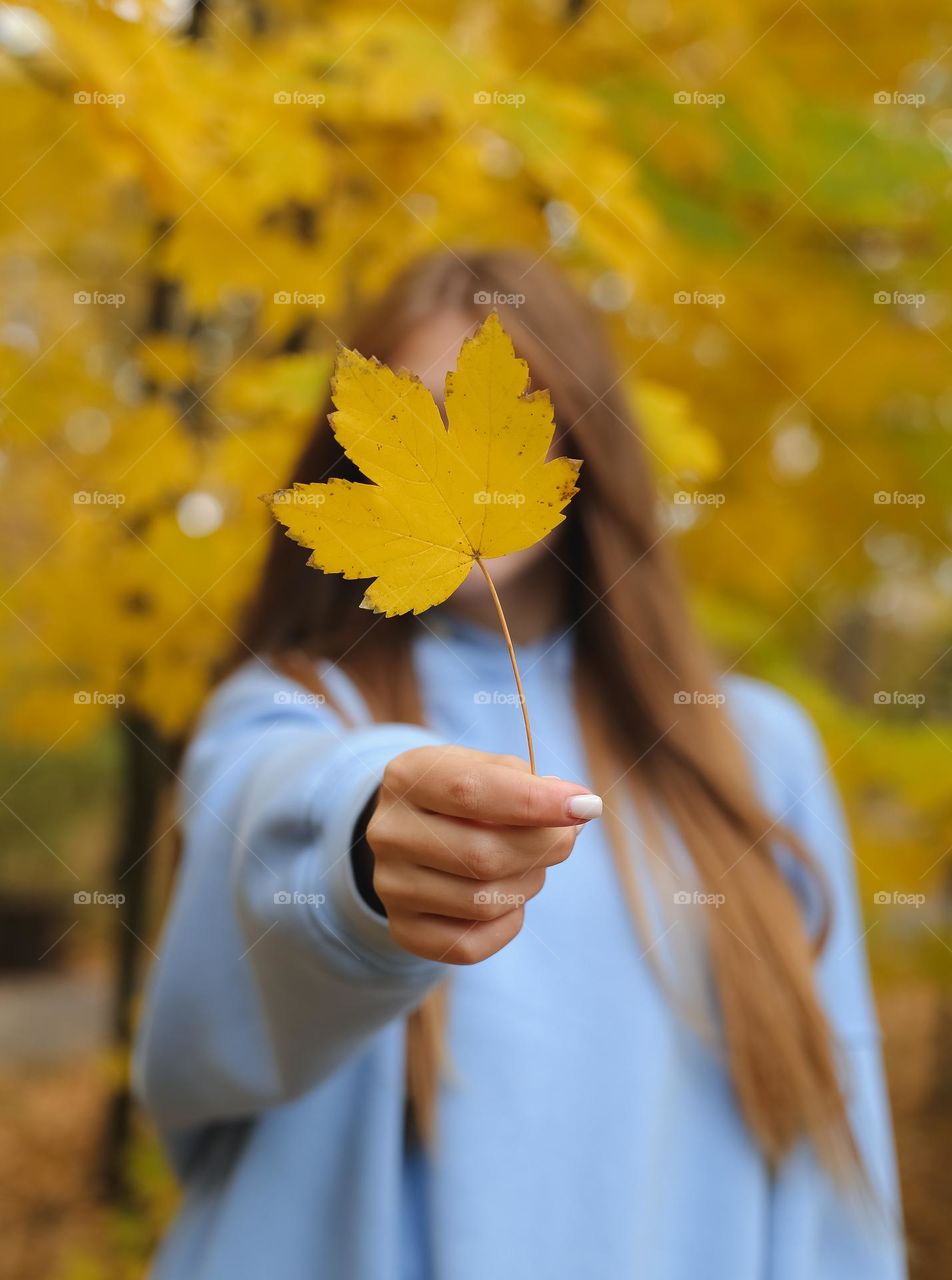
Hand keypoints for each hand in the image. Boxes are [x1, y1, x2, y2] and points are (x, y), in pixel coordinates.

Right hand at [366, 745, 601, 964]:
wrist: (410, 832)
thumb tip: (576, 812)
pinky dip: (508, 923)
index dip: (536, 802)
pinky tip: (508, 898)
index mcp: (407, 778)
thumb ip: (526, 782)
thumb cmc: (461, 795)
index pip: (473, 791)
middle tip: (567, 838)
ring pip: (483, 902)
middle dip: (543, 848)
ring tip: (530, 865)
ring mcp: (391, 886)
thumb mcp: (484, 768)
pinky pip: (471, 944)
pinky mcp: (403, 929)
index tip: (587, 806)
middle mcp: (388, 832)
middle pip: (483, 855)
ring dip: (529, 884)